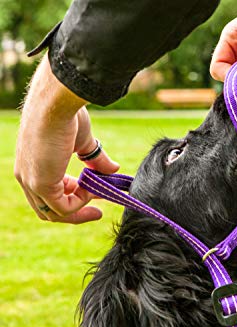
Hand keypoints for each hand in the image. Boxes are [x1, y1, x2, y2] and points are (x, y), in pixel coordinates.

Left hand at [15, 54, 119, 223]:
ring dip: (80, 209)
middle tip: (98, 210)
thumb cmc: (66, 116)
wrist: (56, 105)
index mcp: (31, 166)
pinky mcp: (41, 184)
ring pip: (54, 213)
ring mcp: (31, 182)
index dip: (72, 197)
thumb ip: (96, 159)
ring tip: (97, 195)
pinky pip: (63, 207)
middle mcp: (26, 177)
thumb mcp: (83, 142)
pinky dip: (81, 203)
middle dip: (76, 211)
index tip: (93, 191)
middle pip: (48, 211)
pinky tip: (91, 188)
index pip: (47, 195)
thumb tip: (113, 170)